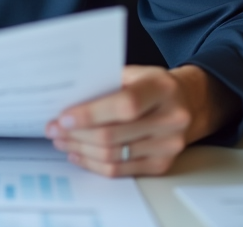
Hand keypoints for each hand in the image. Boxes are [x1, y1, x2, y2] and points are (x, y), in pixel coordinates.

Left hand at [44, 64, 235, 176]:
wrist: (190, 103)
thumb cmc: (154, 85)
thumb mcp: (136, 73)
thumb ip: (107, 83)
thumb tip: (66, 98)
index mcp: (163, 88)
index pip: (124, 105)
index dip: (90, 114)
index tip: (62, 117)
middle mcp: (172, 119)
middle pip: (114, 135)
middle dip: (76, 134)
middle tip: (53, 129)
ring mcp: (169, 146)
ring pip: (114, 155)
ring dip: (80, 149)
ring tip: (61, 140)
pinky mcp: (162, 165)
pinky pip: (121, 170)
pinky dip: (94, 163)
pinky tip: (78, 153)